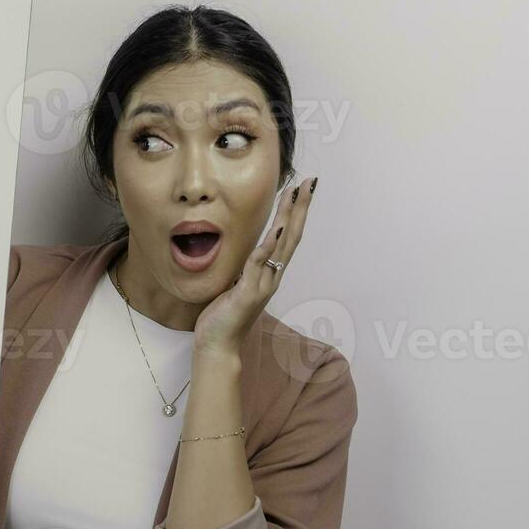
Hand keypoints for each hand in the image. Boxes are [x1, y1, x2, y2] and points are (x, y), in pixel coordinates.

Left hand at [191, 175, 316, 357]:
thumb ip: (246, 267)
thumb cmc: (224, 316)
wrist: (217, 346)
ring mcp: (262, 286)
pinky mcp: (247, 295)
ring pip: (280, 246)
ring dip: (289, 219)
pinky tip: (274, 230)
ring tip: (296, 194)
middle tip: (311, 182)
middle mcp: (272, 277)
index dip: (296, 212)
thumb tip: (247, 248)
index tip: (302, 188)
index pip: (287, 237)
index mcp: (269, 273)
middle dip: (301, 208)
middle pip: (292, 236)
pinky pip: (259, 266)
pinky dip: (268, 248)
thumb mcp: (236, 283)